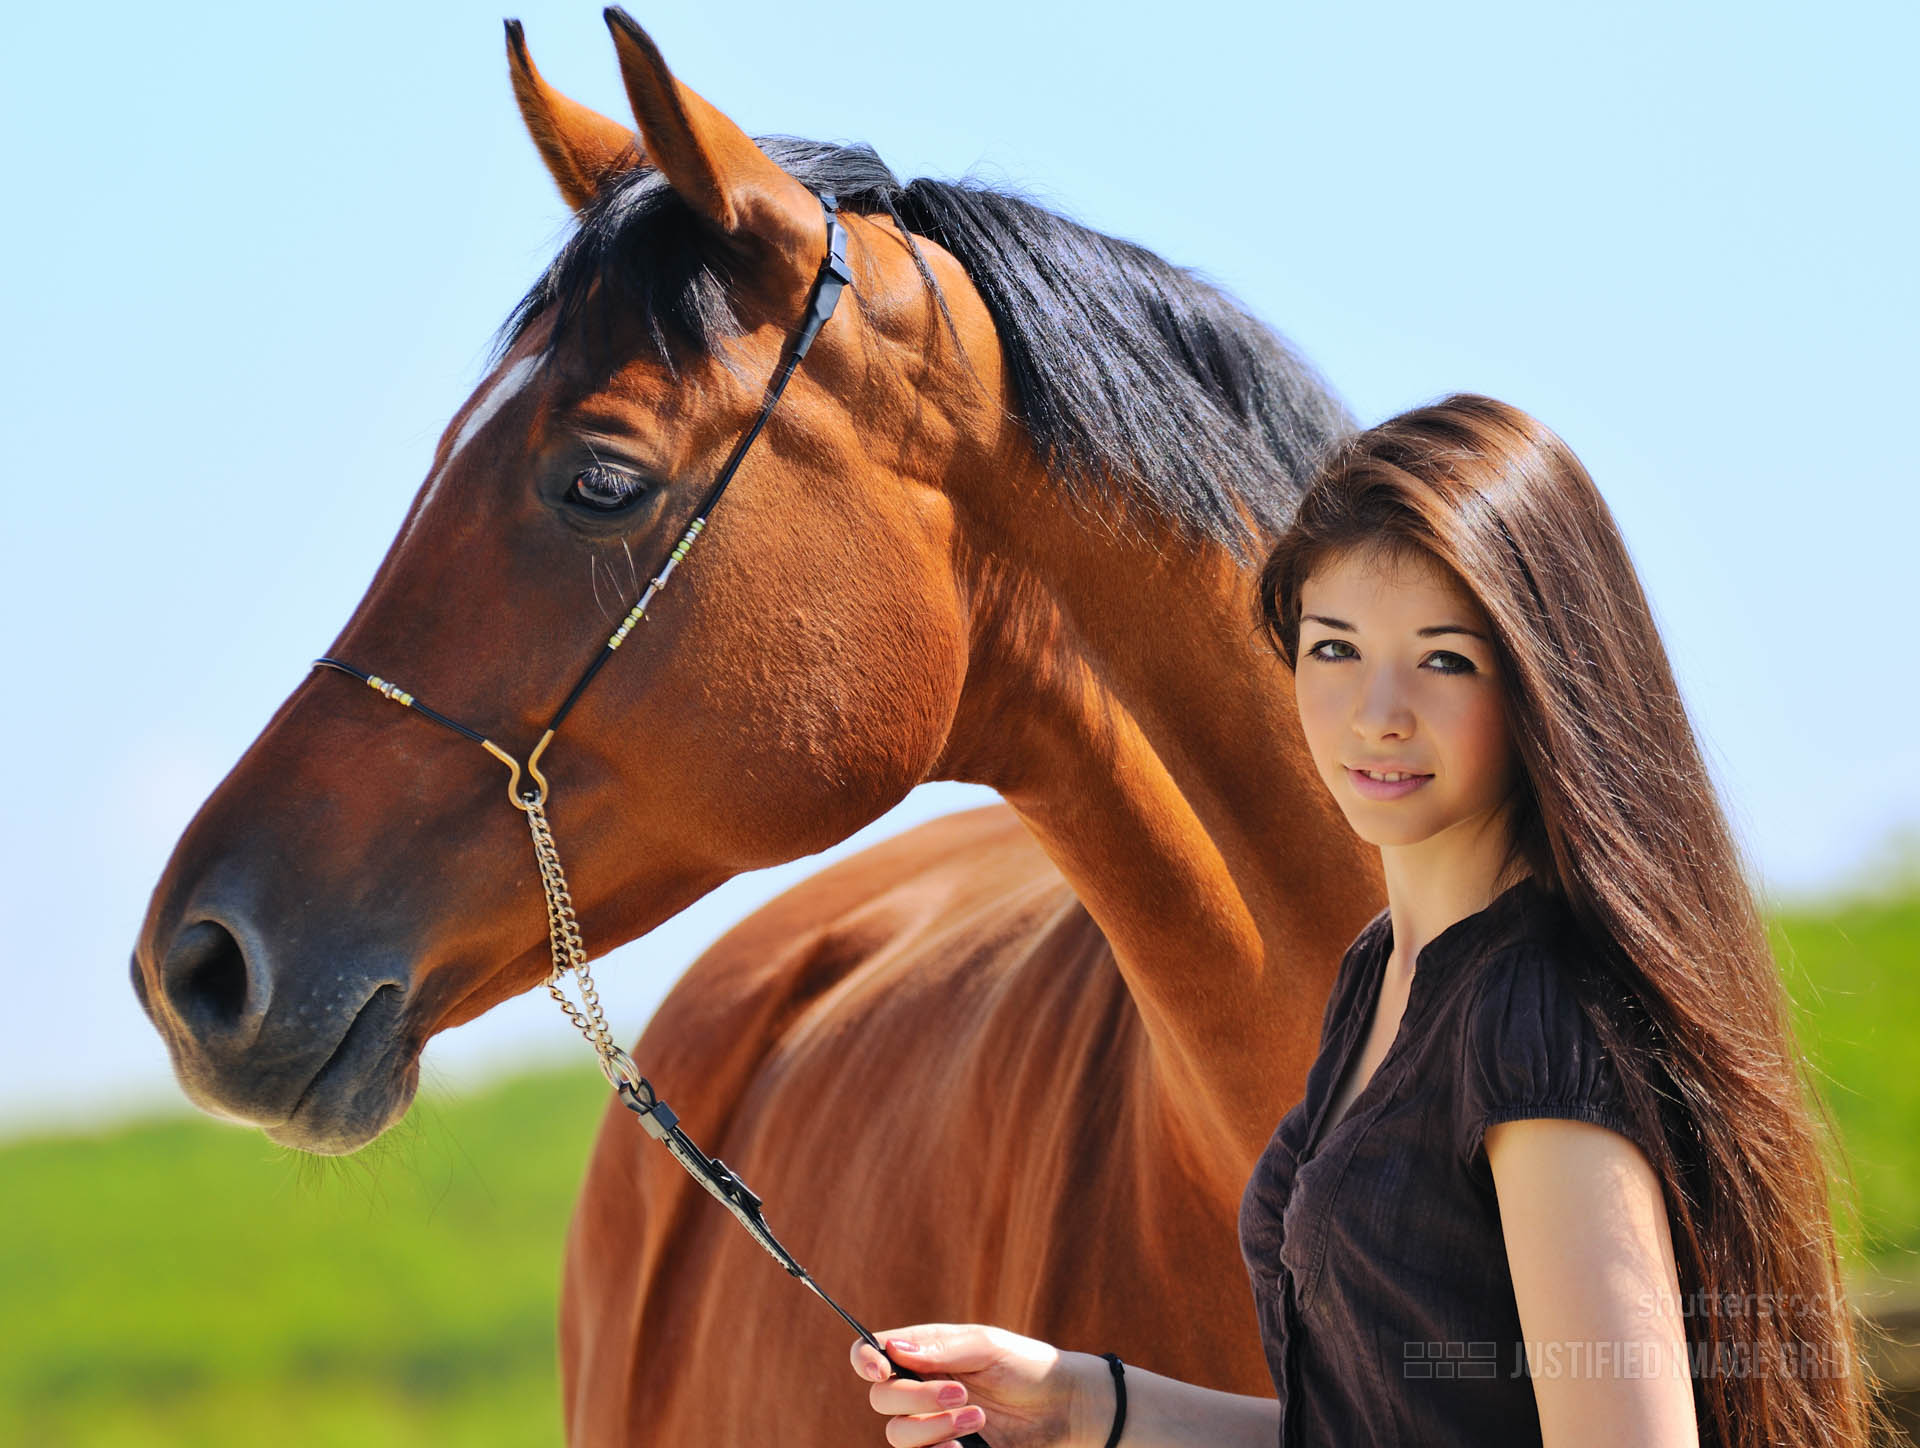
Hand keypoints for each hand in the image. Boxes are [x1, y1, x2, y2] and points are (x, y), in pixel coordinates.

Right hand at [849, 1322, 1105, 1447]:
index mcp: (924, 1353)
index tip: (880, 1368)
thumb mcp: (987, 1346)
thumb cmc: (1026, 1366)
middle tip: (961, 1395)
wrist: (1064, 1408)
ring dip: (932, 1428)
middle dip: (916, 1397)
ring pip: (898, 1434)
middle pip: (882, 1398)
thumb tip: (893, 1349)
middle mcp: (920, 1388)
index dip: (864, 1359)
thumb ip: (941, 1349)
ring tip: (978, 1419)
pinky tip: (968, 1446)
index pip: (872, 1353)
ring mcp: (931, 1424)